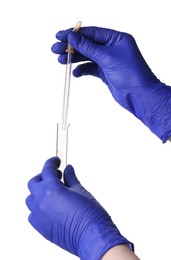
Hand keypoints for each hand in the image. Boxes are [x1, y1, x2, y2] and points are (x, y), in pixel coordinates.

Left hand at [26, 157, 132, 258]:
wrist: (92, 237)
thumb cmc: (90, 216)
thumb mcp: (80, 190)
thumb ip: (71, 178)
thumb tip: (68, 170)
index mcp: (51, 190)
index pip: (47, 169)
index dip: (52, 162)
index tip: (56, 160)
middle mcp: (42, 202)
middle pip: (34, 182)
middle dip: (43, 175)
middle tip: (55, 174)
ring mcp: (39, 215)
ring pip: (31, 198)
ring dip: (39, 191)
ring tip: (51, 190)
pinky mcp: (40, 227)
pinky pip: (32, 213)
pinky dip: (38, 207)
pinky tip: (49, 206)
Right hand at [51, 26, 170, 141]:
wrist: (139, 95)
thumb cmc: (131, 75)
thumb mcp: (107, 58)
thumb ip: (89, 47)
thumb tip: (73, 37)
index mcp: (117, 39)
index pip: (92, 33)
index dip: (75, 34)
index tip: (61, 35)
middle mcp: (113, 48)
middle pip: (88, 44)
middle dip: (72, 46)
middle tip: (56, 48)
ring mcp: (109, 60)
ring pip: (88, 56)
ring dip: (74, 58)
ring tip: (61, 60)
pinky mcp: (106, 72)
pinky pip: (91, 68)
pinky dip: (82, 69)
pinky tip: (76, 72)